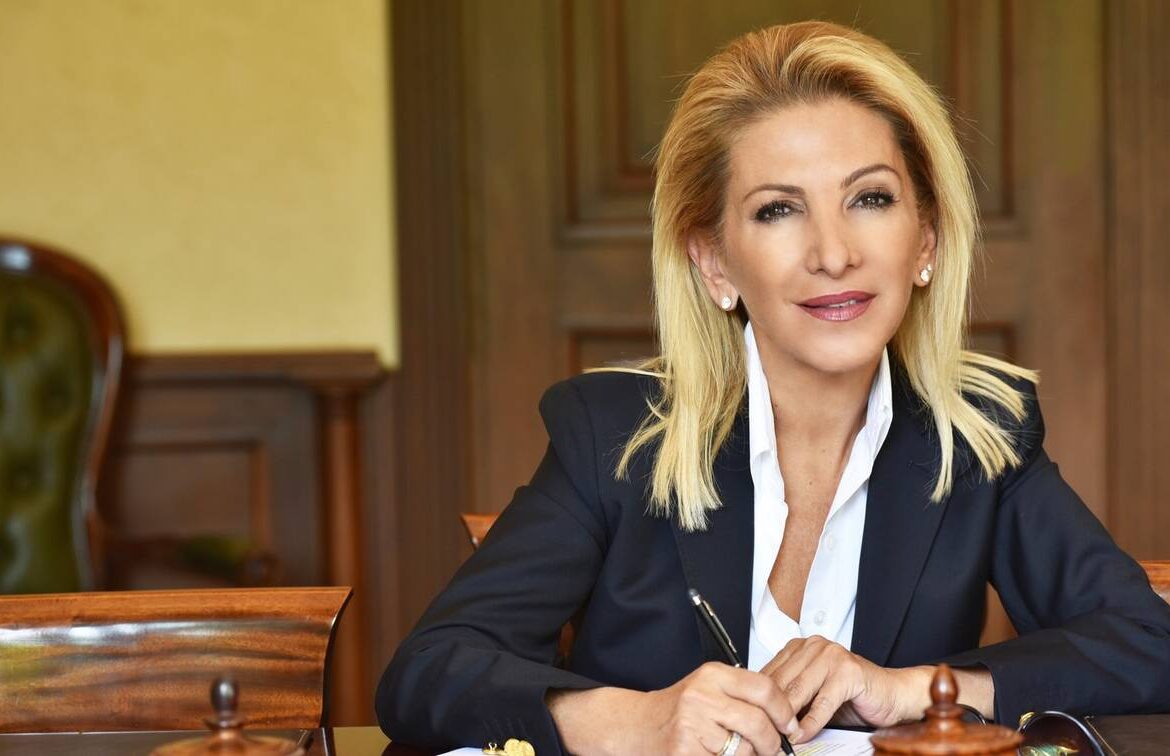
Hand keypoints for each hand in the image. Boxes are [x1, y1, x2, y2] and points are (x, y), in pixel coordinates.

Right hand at [548, 662, 799, 754]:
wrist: (636, 726)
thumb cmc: (676, 710)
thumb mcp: (707, 689)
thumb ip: (740, 696)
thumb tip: (783, 718)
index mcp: (712, 675)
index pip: (764, 689)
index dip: (784, 711)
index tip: (790, 726)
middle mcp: (702, 695)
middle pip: (758, 723)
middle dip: (772, 744)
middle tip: (773, 750)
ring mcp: (692, 724)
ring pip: (744, 750)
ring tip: (736, 752)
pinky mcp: (686, 750)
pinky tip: (715, 754)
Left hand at [760, 636, 932, 742]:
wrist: (892, 694)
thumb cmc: (852, 695)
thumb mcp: (812, 693)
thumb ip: (789, 697)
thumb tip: (761, 716)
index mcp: (801, 646)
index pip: (770, 673)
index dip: (759, 700)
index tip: (752, 720)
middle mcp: (814, 646)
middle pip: (781, 683)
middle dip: (771, 712)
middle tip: (763, 734)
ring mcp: (832, 656)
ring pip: (798, 692)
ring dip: (787, 720)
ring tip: (779, 738)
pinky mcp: (848, 673)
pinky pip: (822, 704)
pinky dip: (810, 724)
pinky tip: (802, 736)